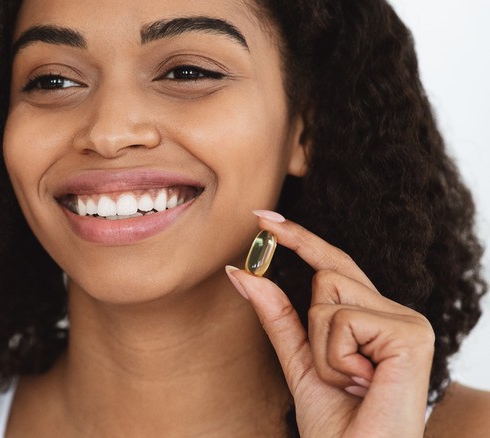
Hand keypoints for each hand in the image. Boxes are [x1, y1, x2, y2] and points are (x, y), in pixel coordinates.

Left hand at [226, 210, 434, 436]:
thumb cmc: (336, 424)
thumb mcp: (299, 361)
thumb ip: (276, 315)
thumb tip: (241, 271)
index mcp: (376, 318)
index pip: (333, 266)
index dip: (299, 239)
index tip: (260, 216)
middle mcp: (398, 313)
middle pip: (326, 277)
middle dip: (313, 330)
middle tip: (341, 376)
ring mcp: (409, 321)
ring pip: (328, 296)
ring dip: (322, 350)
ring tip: (352, 383)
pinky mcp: (410, 333)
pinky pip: (341, 321)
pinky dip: (335, 359)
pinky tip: (362, 384)